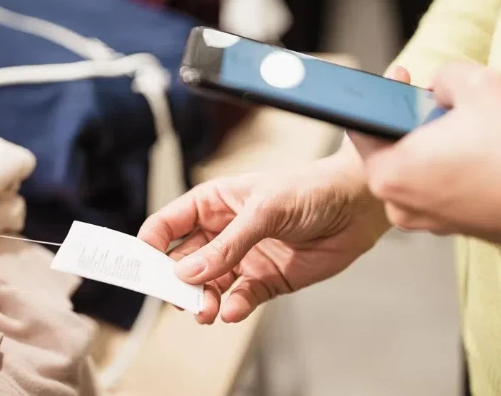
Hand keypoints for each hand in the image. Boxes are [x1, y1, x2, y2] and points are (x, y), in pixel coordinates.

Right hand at [137, 153, 388, 323]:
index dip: (151, 246)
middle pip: (183, 263)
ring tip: (206, 311)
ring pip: (208, 286)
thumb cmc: (310, 190)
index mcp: (213, 204)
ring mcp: (243, 258)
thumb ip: (228, 244)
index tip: (143, 269)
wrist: (357, 207)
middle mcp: (223, 232)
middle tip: (179, 299)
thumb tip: (189, 273)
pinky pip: (240, 299)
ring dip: (203, 301)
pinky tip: (233, 310)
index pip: (168, 225)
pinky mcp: (266, 281)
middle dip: (176, 283)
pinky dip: (233, 307)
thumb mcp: (265, 210)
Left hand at [351, 63, 500, 277]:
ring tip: (494, 116)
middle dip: (429, 113)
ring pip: (429, 160)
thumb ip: (445, 76)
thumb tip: (439, 86)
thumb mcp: (481, 85)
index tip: (402, 76)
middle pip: (400, 142)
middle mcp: (400, 203)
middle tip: (461, 95)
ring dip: (455, 134)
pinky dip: (468, 158)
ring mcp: (429, 220)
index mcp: (389, 171)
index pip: (363, 125)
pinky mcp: (458, 226)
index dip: (383, 94)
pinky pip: (449, 180)